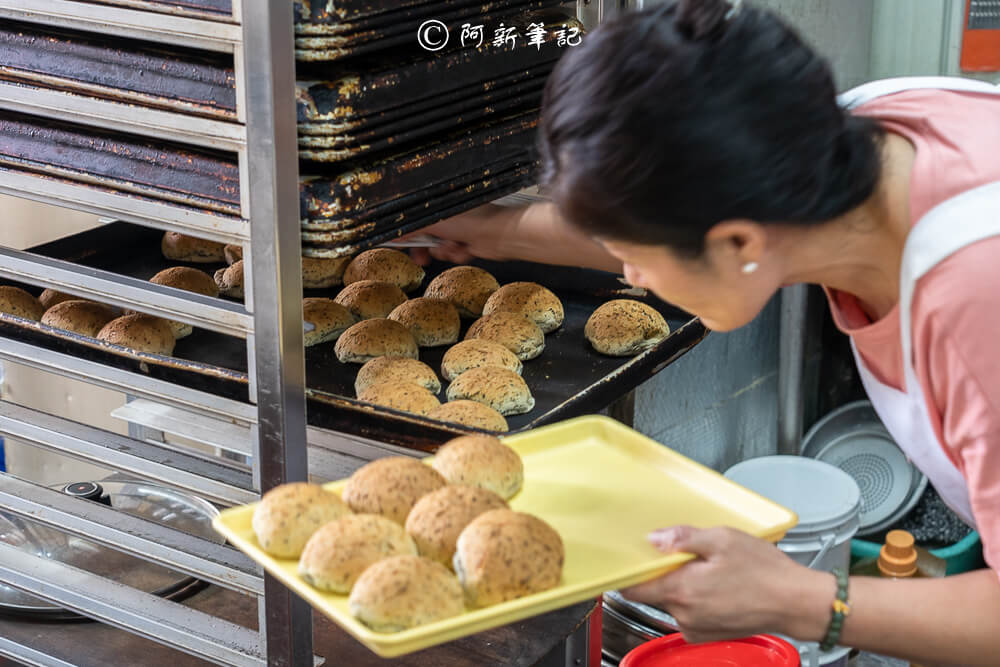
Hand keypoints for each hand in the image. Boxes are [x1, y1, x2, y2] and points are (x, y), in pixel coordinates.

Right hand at [405, 204, 520, 265]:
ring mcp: (457, 229)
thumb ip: (411, 229)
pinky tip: (465, 249)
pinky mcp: (466, 242)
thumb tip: (393, 234)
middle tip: (421, 257)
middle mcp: (447, 215)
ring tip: (452, 246)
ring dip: (444, 251)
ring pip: (438, 248)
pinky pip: (453, 253)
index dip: (405, 233)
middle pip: (424, 236)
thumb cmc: (471, 219)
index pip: (414, 219)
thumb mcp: (433, 222)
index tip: (397, 243)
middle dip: (425, 248)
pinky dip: (457, 254)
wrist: (497, 233)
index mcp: (437, 204)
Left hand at [621, 526, 831, 643]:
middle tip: (690, 557)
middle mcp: (685, 615)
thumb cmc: (765, 572)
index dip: (629, 574)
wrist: (796, 602)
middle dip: (667, 573)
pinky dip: (698, 600)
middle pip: (656, 592)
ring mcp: (697, 628)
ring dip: (684, 586)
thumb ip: (683, 538)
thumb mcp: (722, 539)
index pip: (634, 589)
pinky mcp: (709, 635)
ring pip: (674, 602)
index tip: (632, 562)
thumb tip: (654, 539)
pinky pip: (690, 614)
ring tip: (712, 571)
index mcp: (682, 590)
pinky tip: (719, 587)